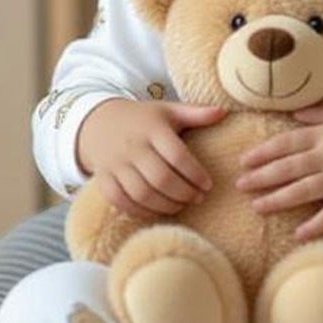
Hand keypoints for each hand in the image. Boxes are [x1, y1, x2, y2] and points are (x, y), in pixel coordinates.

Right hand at [75, 98, 227, 219]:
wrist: (98, 122)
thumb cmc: (143, 119)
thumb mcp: (167, 111)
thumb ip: (195, 113)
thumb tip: (224, 112)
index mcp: (152, 128)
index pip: (177, 156)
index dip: (195, 174)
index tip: (208, 185)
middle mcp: (132, 146)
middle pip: (161, 178)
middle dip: (184, 193)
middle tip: (198, 198)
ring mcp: (115, 164)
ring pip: (142, 194)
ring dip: (166, 205)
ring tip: (181, 205)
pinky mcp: (103, 179)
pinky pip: (122, 201)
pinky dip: (141, 211)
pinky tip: (158, 211)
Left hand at [236, 107, 322, 242]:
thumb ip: (321, 114)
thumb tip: (293, 113)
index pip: (287, 143)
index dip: (263, 152)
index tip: (243, 161)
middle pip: (288, 168)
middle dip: (261, 177)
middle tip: (239, 186)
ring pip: (303, 191)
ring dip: (277, 200)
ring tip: (257, 208)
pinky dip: (314, 225)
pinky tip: (297, 234)